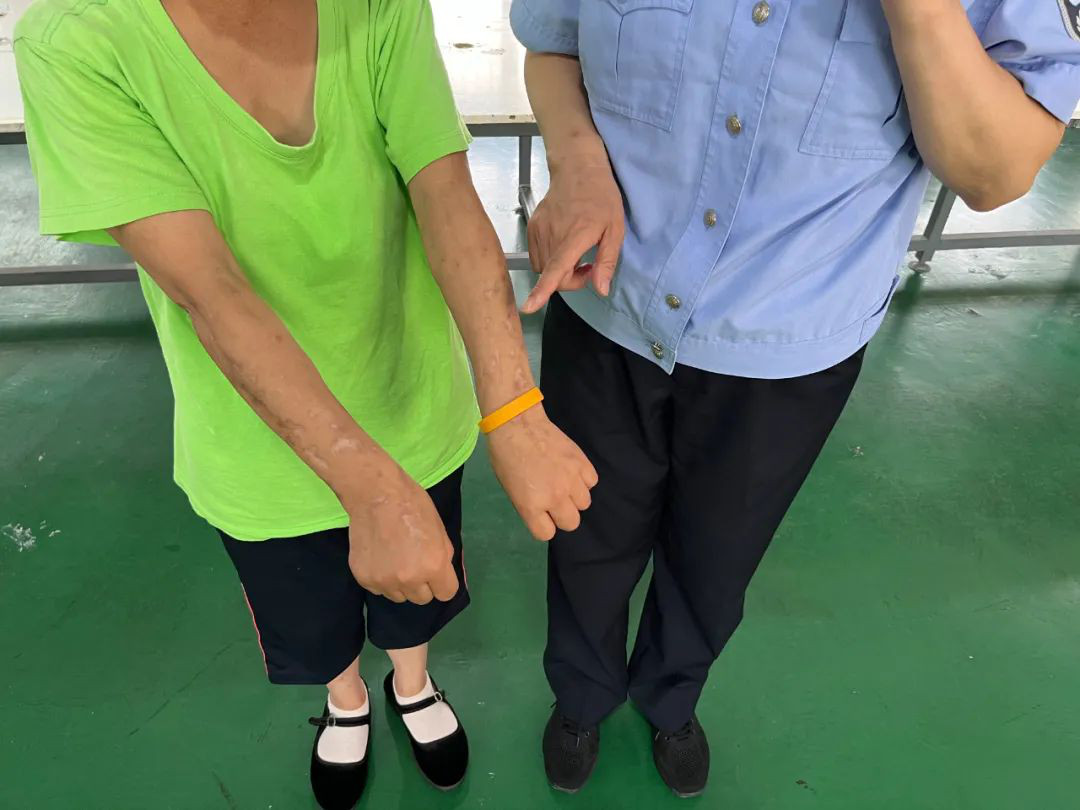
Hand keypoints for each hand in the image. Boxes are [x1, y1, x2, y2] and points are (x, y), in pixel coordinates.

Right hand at [346, 470, 458, 604]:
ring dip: (401, 584)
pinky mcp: (364, 579)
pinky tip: (379, 558)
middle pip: (422, 599)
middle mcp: (409, 580)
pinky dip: (381, 579)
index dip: (442, 582)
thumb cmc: (413, 505)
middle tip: (413, 562)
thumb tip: (442, 574)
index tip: (435, 571)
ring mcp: (384, 581)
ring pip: (399, 597)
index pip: (446, 594)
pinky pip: (379, 590)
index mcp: (433, 567)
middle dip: (422, 584)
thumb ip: (444, 556)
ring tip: (394, 559)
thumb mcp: (440, 529)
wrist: (375, 494)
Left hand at [487, 406, 598, 539]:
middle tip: (555, 500)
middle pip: (571, 523)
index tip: (541, 514)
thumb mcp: (510, 488)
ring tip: (565, 482)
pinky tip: (572, 470)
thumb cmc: (506, 455)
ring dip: (575, 497)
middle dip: (563, 515)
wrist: (518, 424)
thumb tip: (544, 511)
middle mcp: (554, 498)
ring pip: (585, 503)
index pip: (547, 534)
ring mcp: (571, 480)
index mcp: (531, 507)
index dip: (544, 524)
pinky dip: (584, 480)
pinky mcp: (583, 464)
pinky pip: (592, 482)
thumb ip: (530, 505)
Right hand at [522, 155, 625, 313]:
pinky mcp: (532, 227)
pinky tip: (564, 247)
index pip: (555, 270)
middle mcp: (552, 235)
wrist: (577, 169)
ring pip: (543, 268)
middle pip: (552, 276)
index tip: (528, 306)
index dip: (542, 291)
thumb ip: (607, 261)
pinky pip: (537, 256)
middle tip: (589, 268)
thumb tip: (600, 290)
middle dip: (569, 281)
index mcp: (575, 236)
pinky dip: (550, 260)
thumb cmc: (601, 197)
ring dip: (559, 271)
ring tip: (576, 255)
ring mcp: (538, 230)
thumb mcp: (615, 230)